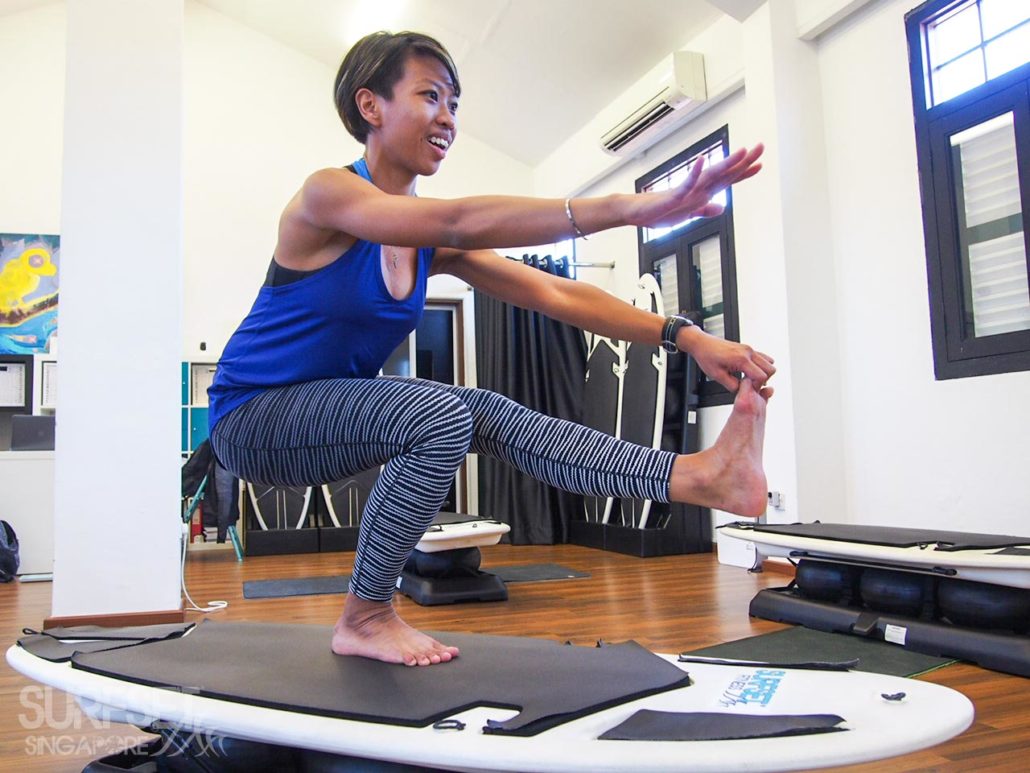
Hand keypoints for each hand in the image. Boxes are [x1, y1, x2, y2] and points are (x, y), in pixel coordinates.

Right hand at [627, 144, 763, 228]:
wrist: (635, 212)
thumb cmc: (658, 211)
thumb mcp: (688, 214)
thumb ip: (705, 210)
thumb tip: (721, 208)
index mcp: (701, 193)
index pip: (727, 181)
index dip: (744, 173)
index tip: (760, 164)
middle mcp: (697, 188)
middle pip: (724, 174)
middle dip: (743, 162)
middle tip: (760, 148)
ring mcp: (686, 191)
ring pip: (710, 176)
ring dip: (726, 164)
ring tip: (741, 152)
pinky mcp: (673, 195)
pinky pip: (686, 183)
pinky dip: (695, 173)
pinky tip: (702, 160)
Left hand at [683, 329, 774, 392]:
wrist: (702, 344)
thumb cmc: (707, 357)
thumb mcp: (717, 376)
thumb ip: (733, 386)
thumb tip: (743, 391)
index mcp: (741, 359)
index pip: (762, 376)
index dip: (757, 386)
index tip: (748, 389)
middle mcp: (748, 352)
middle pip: (770, 369)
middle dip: (763, 380)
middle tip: (750, 385)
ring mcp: (749, 349)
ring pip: (769, 363)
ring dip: (763, 373)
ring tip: (749, 378)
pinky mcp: (748, 349)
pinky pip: (763, 357)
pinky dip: (761, 366)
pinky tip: (749, 371)